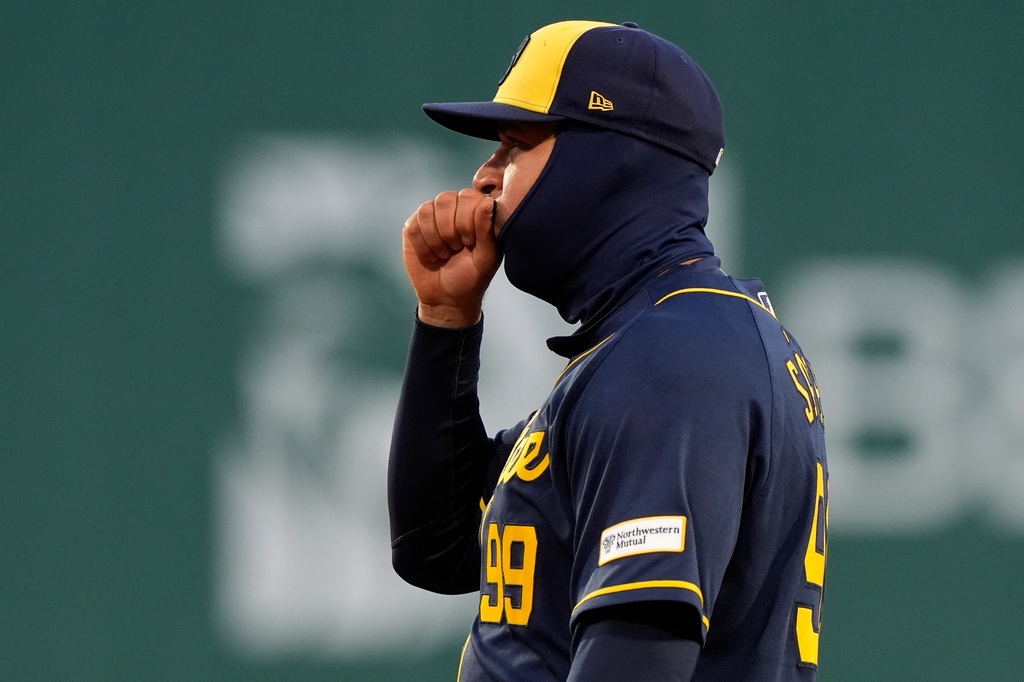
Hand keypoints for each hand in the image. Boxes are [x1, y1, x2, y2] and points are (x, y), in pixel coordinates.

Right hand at [402, 188, 498, 327]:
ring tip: (444, 254)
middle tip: (456, 249)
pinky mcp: (413, 228)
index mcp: (474, 210)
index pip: (467, 196)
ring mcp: (431, 216)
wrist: (447, 297)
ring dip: (435, 240)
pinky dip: (422, 247)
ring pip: (426, 211)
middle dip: (449, 230)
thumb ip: (487, 230)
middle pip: (444, 200)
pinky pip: (413, 227)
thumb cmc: (472, 277)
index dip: (466, 221)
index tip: (469, 243)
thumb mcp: (486, 257)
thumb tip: (487, 202)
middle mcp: (453, 207)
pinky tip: (431, 256)